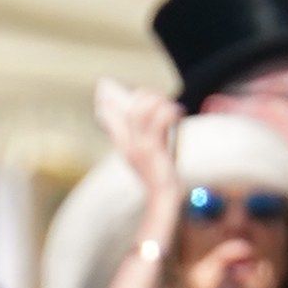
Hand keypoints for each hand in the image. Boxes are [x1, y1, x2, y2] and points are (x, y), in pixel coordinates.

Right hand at [94, 79, 183, 209]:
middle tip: (160, 98)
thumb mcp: (145, 157)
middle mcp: (127, 143)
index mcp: (123, 145)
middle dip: (144, 96)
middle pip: (128, 108)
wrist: (162, 198)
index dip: (109, 101)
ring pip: (140, 110)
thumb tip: (154, 118)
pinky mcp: (152, 149)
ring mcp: (138, 146)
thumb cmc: (159, 177)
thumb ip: (143, 140)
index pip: (109, 117)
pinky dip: (169, 111)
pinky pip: (159, 120)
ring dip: (158, 101)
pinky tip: (179, 112)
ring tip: (172, 105)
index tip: (111, 89)